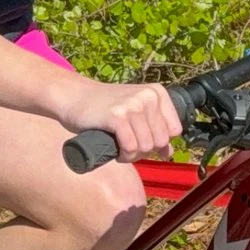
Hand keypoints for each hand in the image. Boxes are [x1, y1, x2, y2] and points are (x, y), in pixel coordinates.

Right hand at [57, 79, 184, 162]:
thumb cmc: (105, 108)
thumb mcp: (134, 112)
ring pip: (146, 146)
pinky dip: (124, 156)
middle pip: (161, 141)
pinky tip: (116, 152)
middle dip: (145, 151)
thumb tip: (169, 152)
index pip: (175, 130)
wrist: (74, 97)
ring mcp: (132, 105)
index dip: (159, 142)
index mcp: (157, 92)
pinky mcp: (117, 117)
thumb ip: (153, 128)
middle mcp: (148, 96)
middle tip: (128, 148)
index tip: (142, 141)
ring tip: (121, 149)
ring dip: (133, 156)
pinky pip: (130, 148)